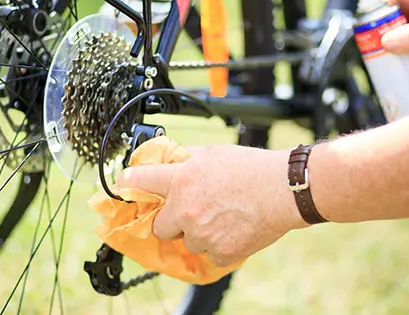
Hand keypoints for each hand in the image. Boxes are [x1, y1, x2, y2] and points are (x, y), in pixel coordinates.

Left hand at [117, 144, 306, 266]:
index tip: (124, 183)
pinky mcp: (220, 253)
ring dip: (198, 233)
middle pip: (160, 226)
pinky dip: (219, 246)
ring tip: (222, 217)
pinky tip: (234, 230)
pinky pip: (209, 254)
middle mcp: (185, 209)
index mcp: (180, 181)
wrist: (283, 190)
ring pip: (188, 241)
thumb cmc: (252, 168)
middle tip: (192, 211)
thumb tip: (173, 160)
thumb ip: (188, 159)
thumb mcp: (213, 153)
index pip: (139, 180)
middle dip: (172, 220)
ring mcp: (201, 234)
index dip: (129, 182)